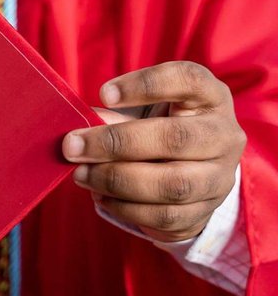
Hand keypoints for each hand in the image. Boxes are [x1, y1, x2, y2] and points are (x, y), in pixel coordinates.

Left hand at [62, 61, 245, 242]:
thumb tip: (82, 129)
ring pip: (171, 184)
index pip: (187, 79)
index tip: (103, 93)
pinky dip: (125, 208)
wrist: (196, 170)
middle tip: (72, 146)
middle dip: (116, 143)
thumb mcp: (146, 110)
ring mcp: (220, 177)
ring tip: (81, 174)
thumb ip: (116, 113)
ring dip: (116, 180)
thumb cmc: (162, 126)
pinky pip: (164, 216)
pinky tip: (101, 196)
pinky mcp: (206, 211)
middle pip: (175, 138)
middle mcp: (223, 135)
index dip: (145, 85)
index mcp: (211, 97)